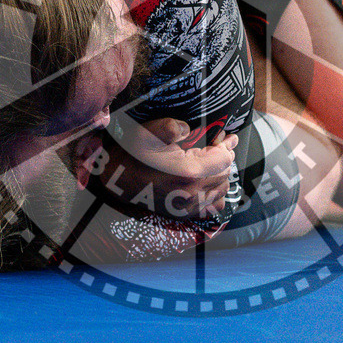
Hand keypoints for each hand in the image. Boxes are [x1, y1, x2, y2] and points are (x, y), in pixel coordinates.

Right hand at [74, 118, 238, 219]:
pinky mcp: (185, 214)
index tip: (224, 136)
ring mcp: (189, 207)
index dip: (226, 145)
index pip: (223, 159)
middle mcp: (192, 193)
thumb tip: (189, 129)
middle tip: (216, 144)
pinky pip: (212, 207)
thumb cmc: (133, 155)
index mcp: (188, 173)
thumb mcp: (148, 133)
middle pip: (224, 174)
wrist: (116, 181)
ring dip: (220, 174)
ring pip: (221, 190)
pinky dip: (215, 194)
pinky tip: (206, 182)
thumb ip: (172, 128)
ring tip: (210, 161)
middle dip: (223, 158)